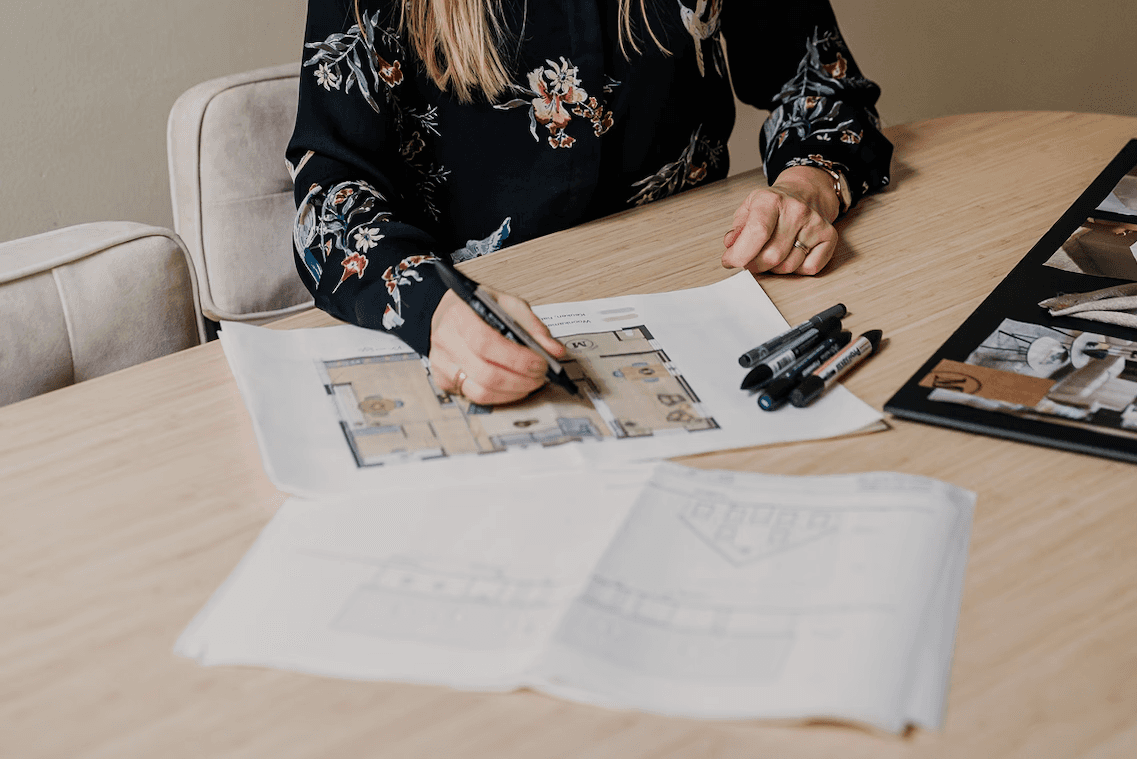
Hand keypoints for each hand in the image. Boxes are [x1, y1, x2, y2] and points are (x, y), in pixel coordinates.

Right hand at [429, 287, 566, 404]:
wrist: (448, 312)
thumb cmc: (477, 307)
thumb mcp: (506, 304)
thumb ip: (532, 326)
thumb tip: (554, 350)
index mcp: (459, 315)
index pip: (486, 342)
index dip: (517, 358)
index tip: (541, 362)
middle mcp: (445, 341)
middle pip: (486, 373)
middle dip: (521, 379)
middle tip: (541, 375)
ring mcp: (441, 364)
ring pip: (481, 392)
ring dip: (513, 392)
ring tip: (531, 382)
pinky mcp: (444, 381)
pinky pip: (475, 398)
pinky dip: (501, 396)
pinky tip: (513, 387)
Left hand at [721, 166, 840, 275]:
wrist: (806, 191)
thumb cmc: (775, 204)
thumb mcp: (749, 208)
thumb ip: (737, 229)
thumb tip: (732, 246)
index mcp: (772, 200)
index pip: (756, 233)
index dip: (740, 254)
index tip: (730, 261)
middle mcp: (796, 210)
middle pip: (771, 256)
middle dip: (754, 265)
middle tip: (749, 260)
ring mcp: (815, 224)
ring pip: (788, 266)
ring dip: (774, 268)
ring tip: (772, 254)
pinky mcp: (829, 236)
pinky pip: (809, 268)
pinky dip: (797, 269)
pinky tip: (792, 255)